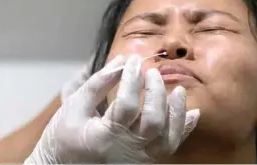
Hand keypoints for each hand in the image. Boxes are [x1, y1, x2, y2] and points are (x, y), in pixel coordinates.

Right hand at [24, 55, 199, 163]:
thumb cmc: (65, 138)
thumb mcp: (73, 108)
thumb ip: (97, 84)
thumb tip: (121, 62)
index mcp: (104, 137)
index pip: (126, 105)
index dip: (131, 79)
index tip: (132, 60)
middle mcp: (126, 151)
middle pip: (153, 122)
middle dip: (156, 92)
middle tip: (151, 73)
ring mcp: (138, 158)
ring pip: (167, 137)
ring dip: (176, 111)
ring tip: (177, 90)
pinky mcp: (145, 160)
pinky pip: (170, 147)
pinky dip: (183, 129)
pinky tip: (191, 112)